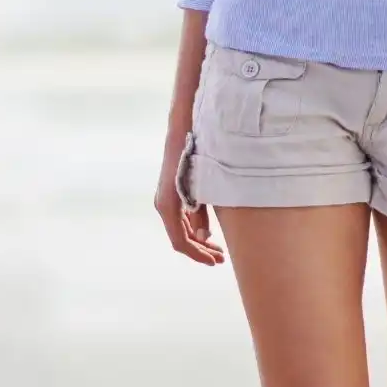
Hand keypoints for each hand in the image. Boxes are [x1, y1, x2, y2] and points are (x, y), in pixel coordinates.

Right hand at [156, 130, 224, 265]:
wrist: (184, 124)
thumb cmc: (195, 151)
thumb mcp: (203, 184)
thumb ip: (201, 211)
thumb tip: (203, 236)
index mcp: (168, 204)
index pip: (181, 241)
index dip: (198, 254)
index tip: (215, 262)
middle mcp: (164, 203)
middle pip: (182, 238)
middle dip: (201, 250)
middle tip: (222, 259)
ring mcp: (167, 198)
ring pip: (182, 229)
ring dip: (199, 241)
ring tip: (219, 249)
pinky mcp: (173, 192)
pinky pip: (182, 218)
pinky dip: (195, 228)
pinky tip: (209, 232)